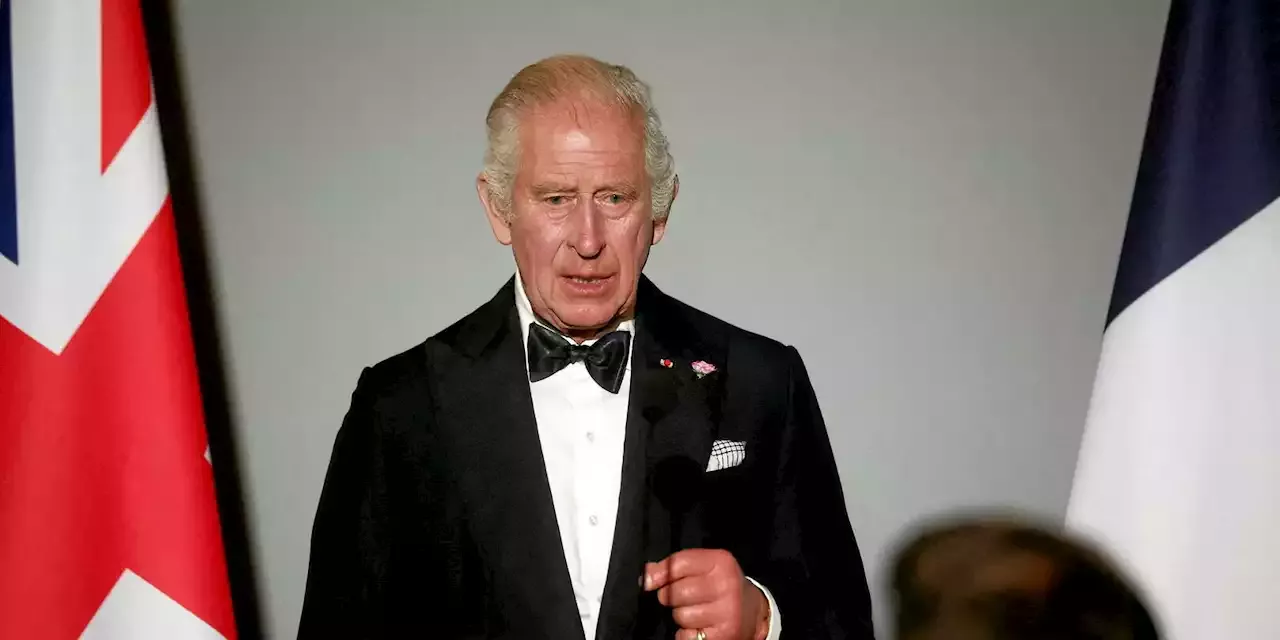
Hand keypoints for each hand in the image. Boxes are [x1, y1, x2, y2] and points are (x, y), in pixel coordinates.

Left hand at [643, 549, 768, 639]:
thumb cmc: (721, 586)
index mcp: (720, 562)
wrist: (752, 611)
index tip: (651, 582)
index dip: (659, 574)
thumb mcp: (704, 567)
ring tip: (696, 612)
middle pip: (675, 592)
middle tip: (683, 598)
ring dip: (681, 617)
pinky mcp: (724, 635)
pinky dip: (687, 634)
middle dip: (671, 597)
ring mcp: (726, 611)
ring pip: (680, 616)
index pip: (677, 564)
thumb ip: (675, 566)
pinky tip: (700, 627)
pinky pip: (687, 636)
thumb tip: (646, 576)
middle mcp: (726, 585)